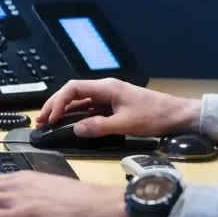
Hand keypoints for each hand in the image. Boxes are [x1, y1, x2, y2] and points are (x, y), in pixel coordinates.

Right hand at [36, 77, 200, 139]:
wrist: (178, 115)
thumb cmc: (154, 116)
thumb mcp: (126, 124)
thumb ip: (99, 127)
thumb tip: (74, 129)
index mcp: (107, 87)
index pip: (74, 88)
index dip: (58, 102)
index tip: (48, 119)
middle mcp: (106, 89)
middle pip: (74, 93)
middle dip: (55, 105)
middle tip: (39, 121)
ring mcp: (110, 97)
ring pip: (81, 101)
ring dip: (64, 111)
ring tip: (48, 124)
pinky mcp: (115, 106)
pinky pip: (90, 108)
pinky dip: (77, 116)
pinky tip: (69, 125)